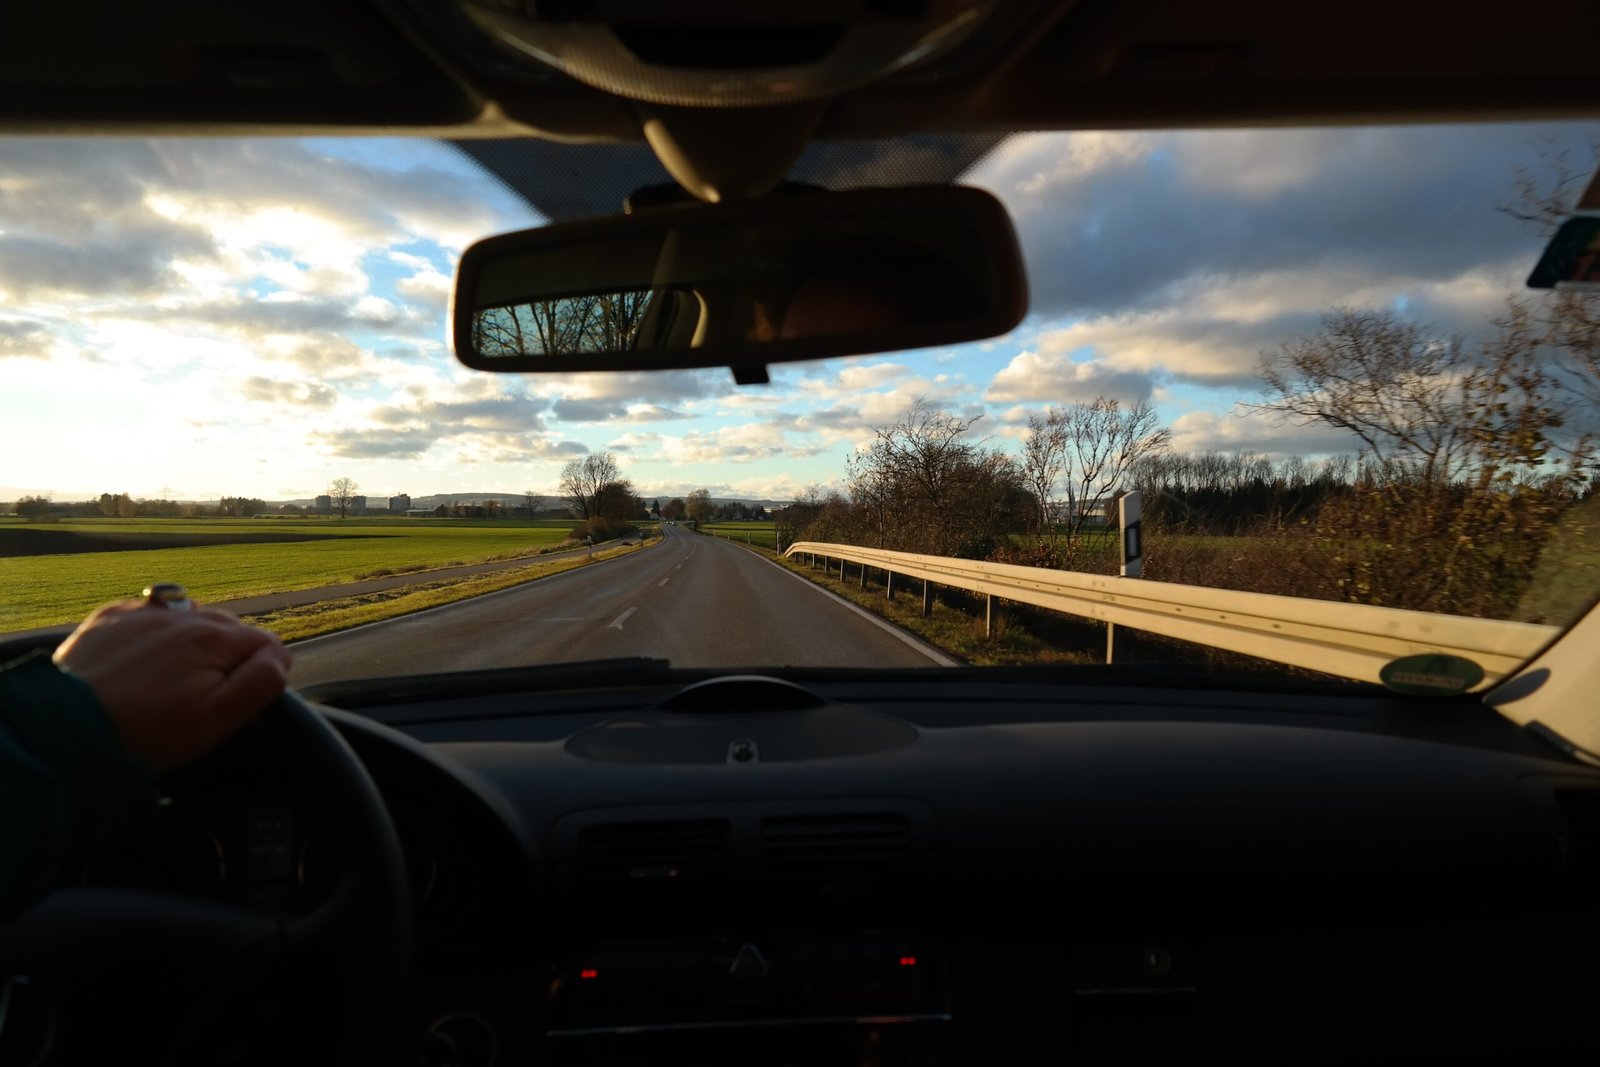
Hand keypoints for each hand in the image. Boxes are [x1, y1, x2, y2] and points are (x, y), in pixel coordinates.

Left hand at [52, 600, 291, 772]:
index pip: (267, 643)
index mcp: (215, 638)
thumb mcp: (218, 720)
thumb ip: (261, 683)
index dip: (266, 671)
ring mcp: (144, 613)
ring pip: (192, 617)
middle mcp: (183, 616)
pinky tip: (147, 660)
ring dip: (196, 640)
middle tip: (210, 694)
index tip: (247, 697)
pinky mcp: (110, 619)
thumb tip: (280, 657)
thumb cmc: (147, 733)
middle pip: (231, 628)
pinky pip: (150, 614)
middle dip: (232, 654)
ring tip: (180, 677)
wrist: (66, 729)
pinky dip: (157, 632)